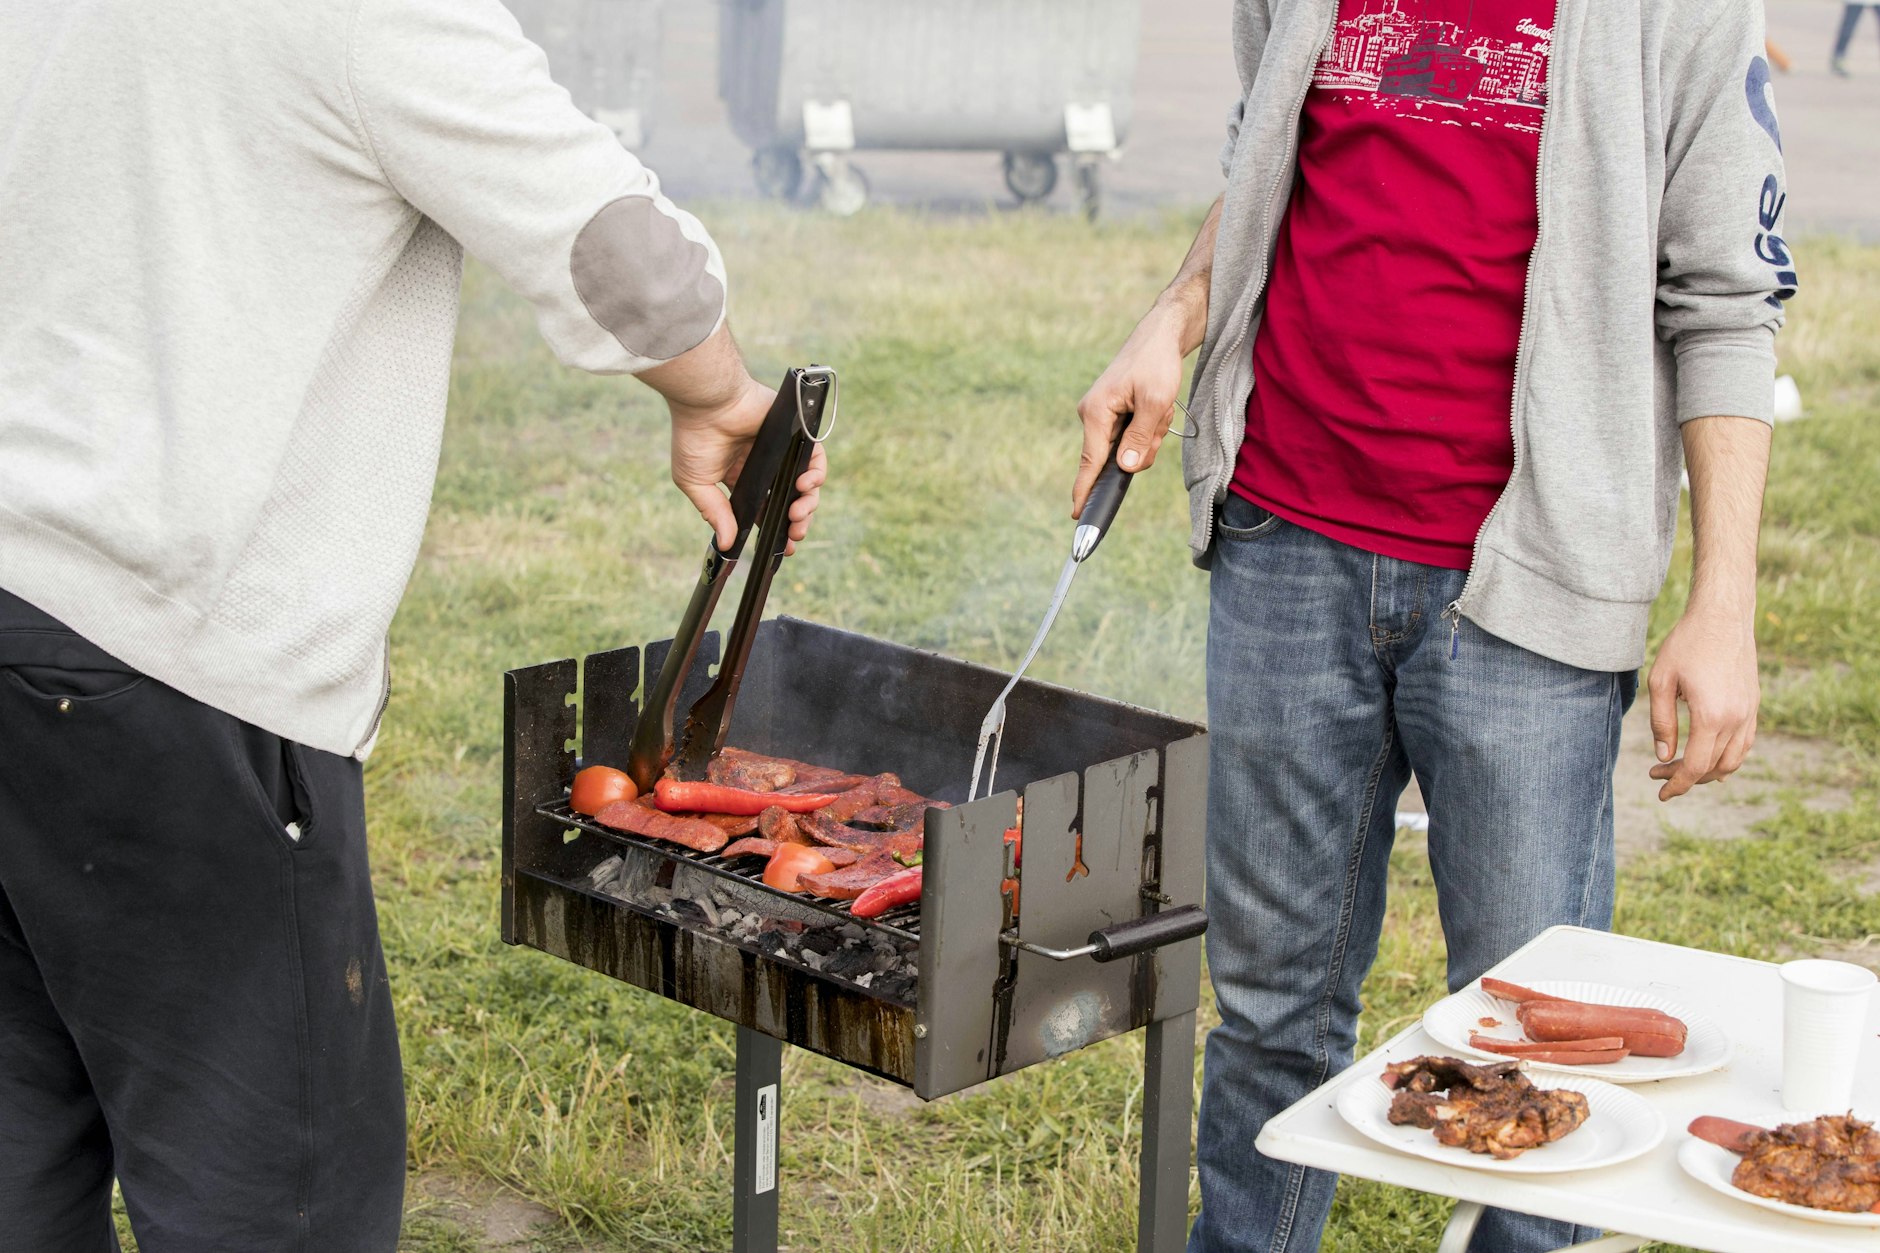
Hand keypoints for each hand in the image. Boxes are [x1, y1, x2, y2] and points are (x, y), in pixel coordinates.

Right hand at [668, 375, 826, 552]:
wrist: (706, 403)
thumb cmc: (695, 437)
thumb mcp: (696, 483)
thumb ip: (714, 513)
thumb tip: (726, 545)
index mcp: (742, 480)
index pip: (766, 511)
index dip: (776, 531)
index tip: (782, 549)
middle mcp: (765, 467)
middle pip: (790, 502)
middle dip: (796, 523)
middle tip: (793, 535)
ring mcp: (781, 451)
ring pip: (806, 486)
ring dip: (807, 504)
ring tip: (797, 513)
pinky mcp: (794, 435)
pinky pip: (815, 459)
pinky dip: (816, 475)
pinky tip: (804, 485)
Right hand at [1072, 305, 1186, 517]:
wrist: (1159, 336)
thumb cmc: (1156, 363)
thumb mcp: (1155, 402)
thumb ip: (1140, 438)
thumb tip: (1126, 468)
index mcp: (1096, 412)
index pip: (1090, 462)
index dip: (1086, 490)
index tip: (1078, 515)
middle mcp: (1093, 416)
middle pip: (1117, 458)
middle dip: (1144, 446)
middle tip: (1160, 419)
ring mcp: (1102, 416)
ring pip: (1129, 449)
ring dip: (1151, 434)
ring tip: (1159, 408)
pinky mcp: (1113, 415)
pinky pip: (1132, 437)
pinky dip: (1150, 427)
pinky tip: (1156, 408)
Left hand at [1646, 607, 1759, 799]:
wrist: (1723, 616)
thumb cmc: (1686, 644)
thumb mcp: (1661, 681)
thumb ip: (1661, 722)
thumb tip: (1664, 756)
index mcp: (1712, 716)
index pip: (1696, 766)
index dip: (1678, 785)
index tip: (1660, 794)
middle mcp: (1737, 719)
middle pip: (1714, 767)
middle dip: (1686, 778)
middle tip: (1659, 775)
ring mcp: (1749, 712)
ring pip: (1734, 759)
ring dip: (1709, 772)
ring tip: (1682, 770)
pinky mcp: (1754, 704)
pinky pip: (1744, 743)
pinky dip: (1728, 757)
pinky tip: (1712, 760)